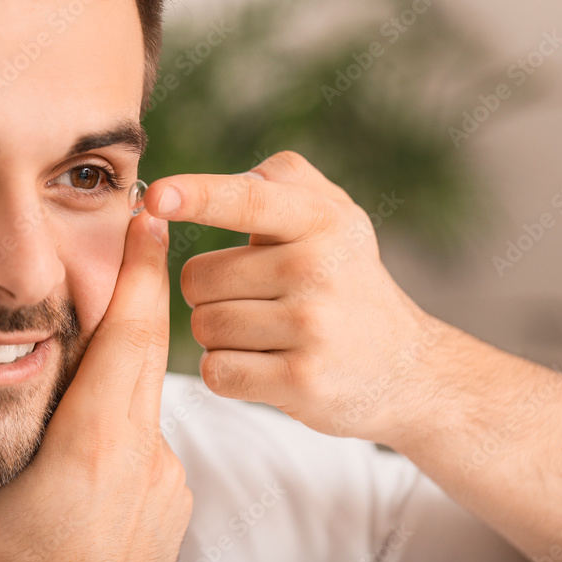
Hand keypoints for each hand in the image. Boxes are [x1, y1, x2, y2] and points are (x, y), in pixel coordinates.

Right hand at [0, 211, 191, 561]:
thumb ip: (7, 420)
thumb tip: (4, 367)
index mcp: (90, 441)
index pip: (126, 338)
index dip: (140, 274)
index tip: (149, 223)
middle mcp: (140, 449)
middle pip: (148, 347)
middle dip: (145, 287)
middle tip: (142, 235)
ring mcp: (165, 472)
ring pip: (144, 393)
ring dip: (121, 367)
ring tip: (79, 389)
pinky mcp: (176, 491)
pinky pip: (149, 434)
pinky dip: (123, 422)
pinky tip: (89, 461)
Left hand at [144, 151, 452, 446]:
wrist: (406, 368)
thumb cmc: (346, 279)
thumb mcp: (332, 215)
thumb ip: (279, 180)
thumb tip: (199, 184)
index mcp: (321, 219)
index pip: (248, 200)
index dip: (198, 196)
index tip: (156, 196)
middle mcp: (319, 268)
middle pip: (199, 278)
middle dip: (211, 292)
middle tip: (259, 299)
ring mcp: (313, 327)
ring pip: (204, 326)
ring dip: (220, 333)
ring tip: (267, 332)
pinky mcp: (303, 381)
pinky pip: (217, 370)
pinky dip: (227, 371)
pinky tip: (266, 365)